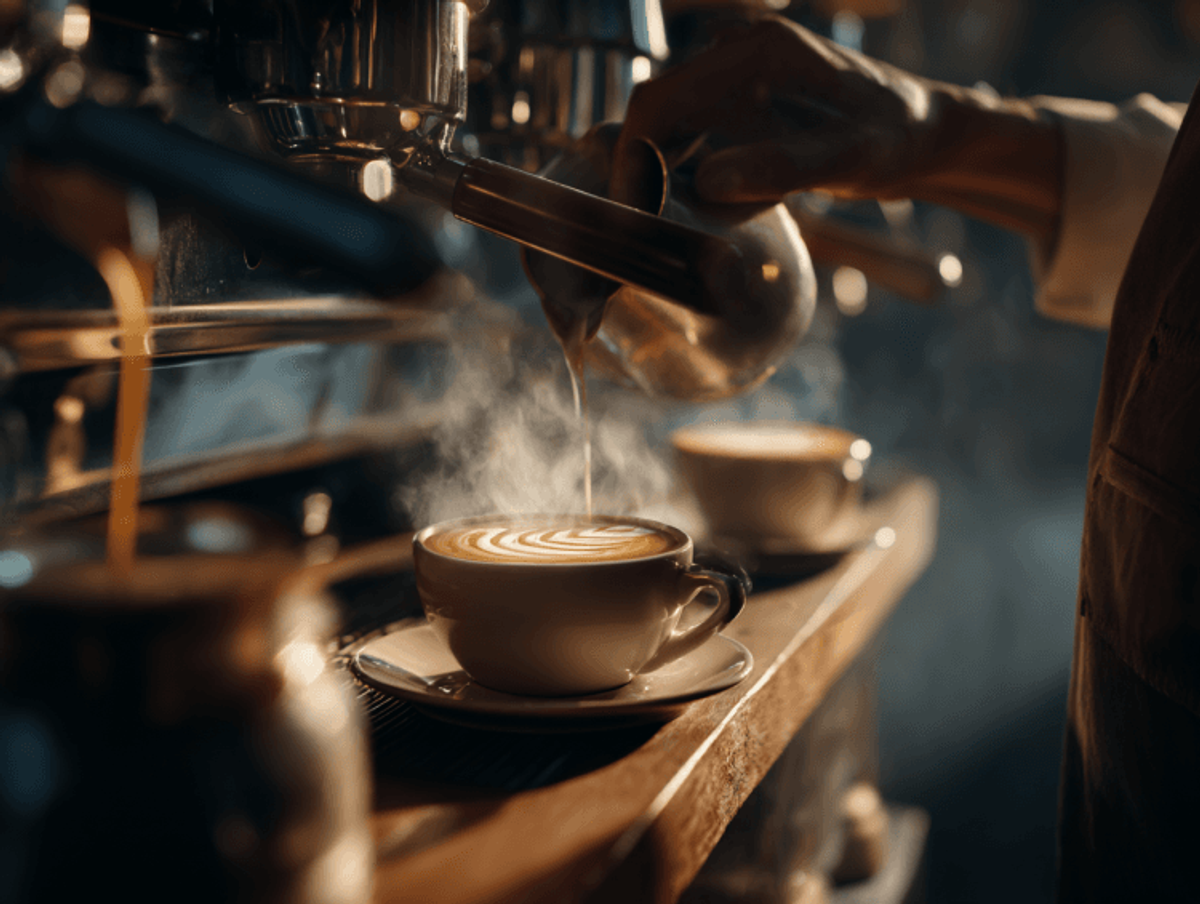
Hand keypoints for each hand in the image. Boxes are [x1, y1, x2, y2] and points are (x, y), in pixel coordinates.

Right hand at [616, 17, 940, 204]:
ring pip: (669, 124)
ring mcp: (738, 77)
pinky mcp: (742, 102)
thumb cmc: (898, 138)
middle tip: (637, 227)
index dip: (633, 154)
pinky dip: (683, 170)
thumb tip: (708, 182)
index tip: (629, 209)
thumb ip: (783, 166)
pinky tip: (695, 206)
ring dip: (657, 172)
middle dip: (637, 167)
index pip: (662, 98)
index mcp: (757, 54)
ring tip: (658, 222)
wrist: (928, 132)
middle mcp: (739, 55)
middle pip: (657, 109)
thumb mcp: (851, 158)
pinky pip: (693, 134)